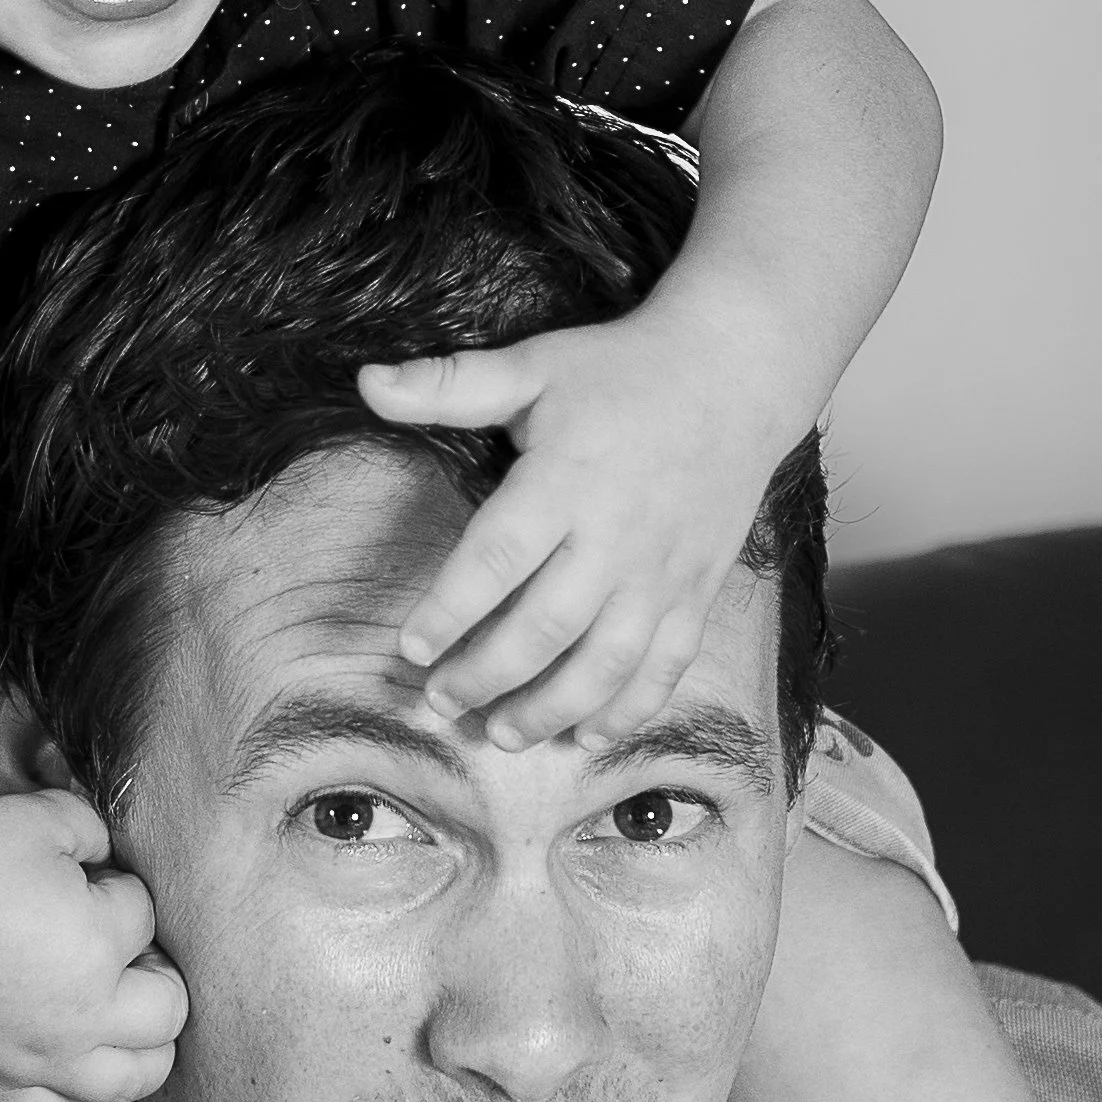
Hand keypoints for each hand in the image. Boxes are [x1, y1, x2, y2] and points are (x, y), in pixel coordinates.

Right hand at [0, 789, 187, 1101]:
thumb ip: (98, 833)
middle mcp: (81, 1016)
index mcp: (97, 944)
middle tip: (119, 948)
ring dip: (142, 1044)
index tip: (87, 880)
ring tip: (115, 1009)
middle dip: (156, 971)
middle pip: (169, 1012)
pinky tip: (73, 1063)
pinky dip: (84, 1101)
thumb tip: (111, 862)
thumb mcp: (42, 817)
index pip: (146, 917)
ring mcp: (40, 1062)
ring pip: (136, 1080)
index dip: (120, 889)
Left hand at [358, 293, 796, 743]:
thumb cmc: (621, 372)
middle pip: (546, 627)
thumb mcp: (533, 366)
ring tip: (501, 735)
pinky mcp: (698, 591)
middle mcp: (617, 535)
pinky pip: (666, 666)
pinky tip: (587, 736)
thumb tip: (366, 383)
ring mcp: (663, 572)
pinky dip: (628, 710)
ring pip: (606, 662)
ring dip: (551, 708)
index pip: (498, 558)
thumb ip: (449, 384)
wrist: (736, 374)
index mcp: (567, 479)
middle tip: (442, 702)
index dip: (450, 610)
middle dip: (487, 675)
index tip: (411, 649)